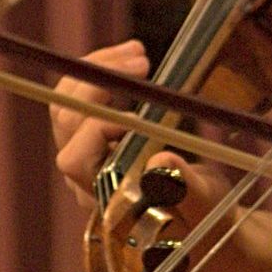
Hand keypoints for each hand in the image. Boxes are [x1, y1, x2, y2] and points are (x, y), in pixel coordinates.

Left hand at [48, 40, 239, 227]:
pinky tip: (133, 59)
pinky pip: (84, 101)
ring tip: (138, 51)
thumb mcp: (205, 203)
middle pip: (66, 121)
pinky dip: (103, 75)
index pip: (77, 157)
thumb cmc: (205, 217)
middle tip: (143, 60)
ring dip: (98, 71)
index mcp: (107, 198)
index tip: (142, 109)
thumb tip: (161, 161)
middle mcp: (88, 178)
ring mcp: (89, 157)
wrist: (203, 220)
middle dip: (98, 83)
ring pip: (68, 105)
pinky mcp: (98, 140)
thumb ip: (185, 188)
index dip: (100, 127)